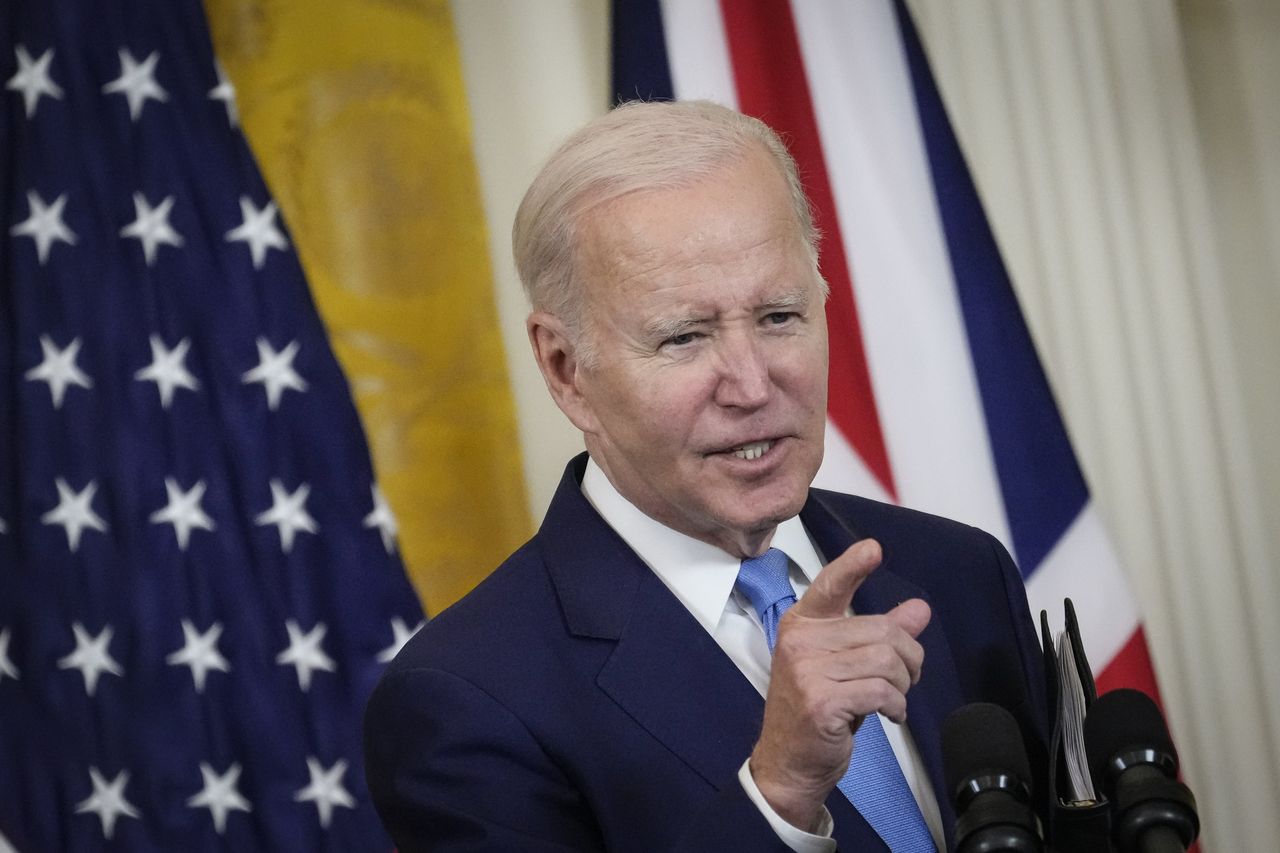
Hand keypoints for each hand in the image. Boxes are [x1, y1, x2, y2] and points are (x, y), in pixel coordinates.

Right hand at [747, 538, 930, 831]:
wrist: (788, 764)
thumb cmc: (817, 712)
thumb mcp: (847, 667)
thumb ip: (880, 635)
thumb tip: (919, 609)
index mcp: (802, 625)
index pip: (829, 587)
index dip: (853, 566)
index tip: (873, 549)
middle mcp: (800, 642)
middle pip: (881, 630)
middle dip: (908, 657)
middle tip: (906, 678)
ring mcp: (807, 671)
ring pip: (885, 660)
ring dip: (903, 684)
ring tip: (894, 698)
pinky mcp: (821, 701)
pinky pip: (881, 691)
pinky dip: (896, 705)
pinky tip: (890, 714)